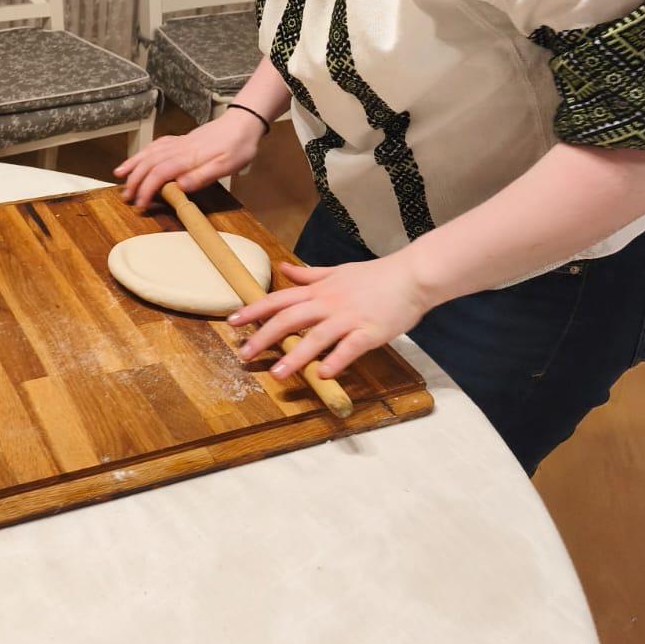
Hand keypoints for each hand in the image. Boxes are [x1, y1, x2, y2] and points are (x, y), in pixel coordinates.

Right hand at [114, 110, 263, 210]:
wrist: (244, 122)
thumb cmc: (238, 147)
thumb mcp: (226, 166)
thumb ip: (201, 176)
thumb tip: (179, 187)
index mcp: (188, 157)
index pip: (159, 173)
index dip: (147, 189)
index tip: (140, 204)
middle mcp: (179, 148)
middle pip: (149, 163)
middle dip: (134, 180)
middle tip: (126, 196)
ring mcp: (179, 142)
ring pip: (149, 152)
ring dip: (133, 164)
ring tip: (119, 175)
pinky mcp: (182, 139)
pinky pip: (156, 144)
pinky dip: (143, 152)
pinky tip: (139, 158)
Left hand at [229, 253, 432, 379]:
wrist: (412, 275)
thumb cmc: (375, 276)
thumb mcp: (336, 271)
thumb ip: (308, 275)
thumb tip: (282, 269)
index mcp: (319, 291)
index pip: (279, 299)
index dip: (254, 310)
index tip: (232, 321)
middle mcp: (328, 303)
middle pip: (289, 319)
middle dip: (264, 337)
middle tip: (244, 354)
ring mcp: (349, 318)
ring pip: (316, 337)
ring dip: (295, 356)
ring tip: (276, 373)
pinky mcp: (370, 331)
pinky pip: (350, 347)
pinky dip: (336, 360)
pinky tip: (324, 374)